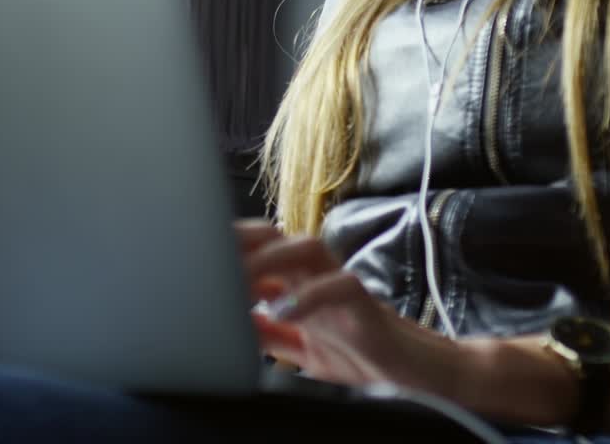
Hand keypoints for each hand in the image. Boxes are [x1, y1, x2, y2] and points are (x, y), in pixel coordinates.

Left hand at [234, 219, 578, 425]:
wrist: (419, 371)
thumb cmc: (363, 355)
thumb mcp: (301, 349)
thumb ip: (267, 334)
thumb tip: (226, 324)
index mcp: (299, 282)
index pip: (257, 250)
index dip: (226, 250)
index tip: (190, 259)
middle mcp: (318, 274)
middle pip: (274, 236)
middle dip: (238, 242)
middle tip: (203, 259)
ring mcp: (342, 283)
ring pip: (304, 248)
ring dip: (268, 259)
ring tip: (237, 281)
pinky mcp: (365, 302)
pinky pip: (338, 285)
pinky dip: (307, 297)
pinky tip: (282, 313)